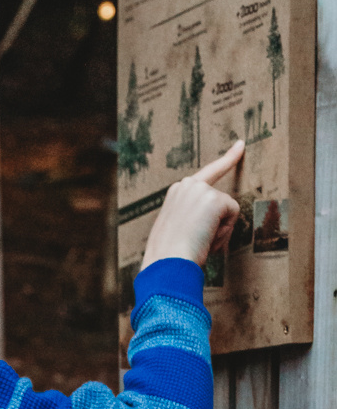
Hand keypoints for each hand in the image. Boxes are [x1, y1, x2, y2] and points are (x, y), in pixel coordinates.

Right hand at [141, 141, 243, 269]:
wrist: (166, 263)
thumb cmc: (169, 256)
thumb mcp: (176, 230)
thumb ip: (192, 217)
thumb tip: (209, 228)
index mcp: (176, 193)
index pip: (207, 173)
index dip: (227, 160)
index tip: (240, 145)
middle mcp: (186, 185)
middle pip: (221, 198)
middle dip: (222, 220)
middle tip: (211, 226)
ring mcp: (200, 190)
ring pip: (227, 209)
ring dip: (220, 230)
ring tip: (199, 242)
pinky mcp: (213, 199)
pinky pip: (233, 214)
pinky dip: (225, 232)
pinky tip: (207, 239)